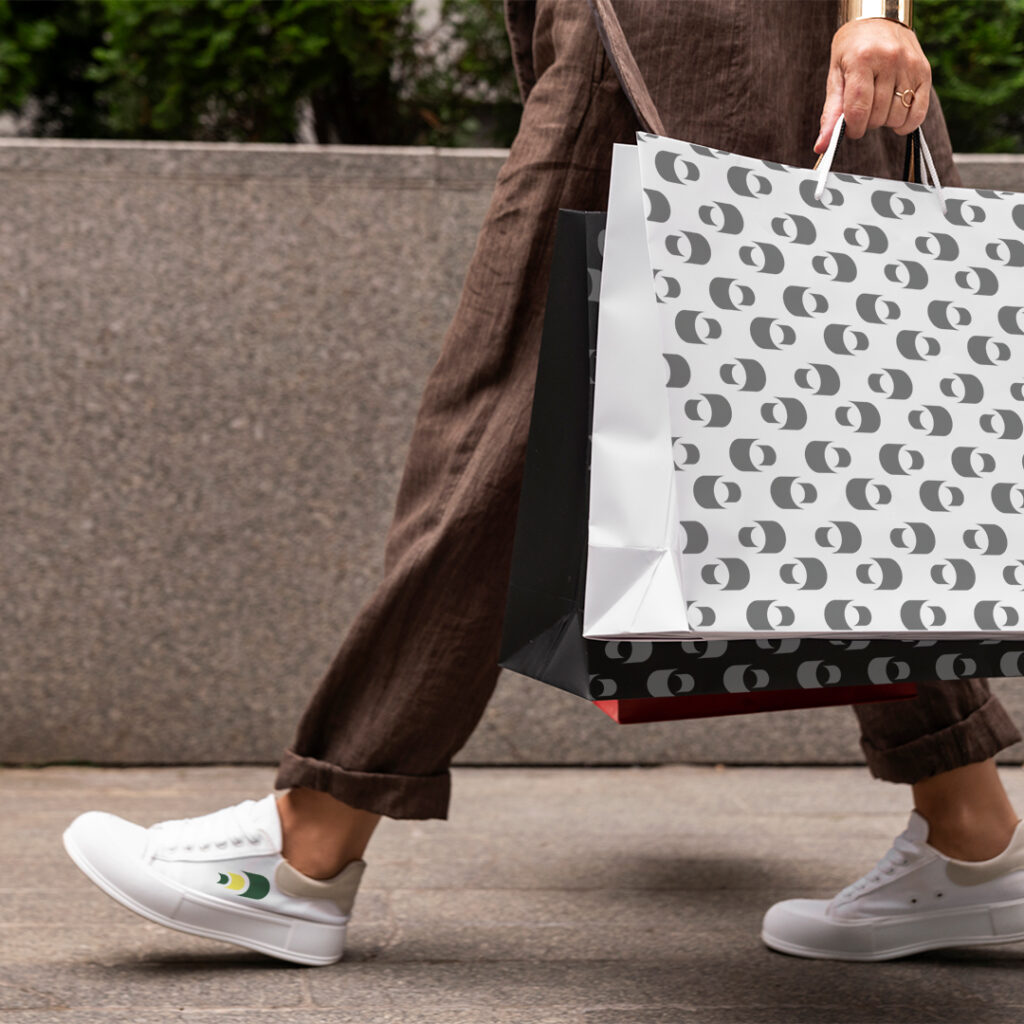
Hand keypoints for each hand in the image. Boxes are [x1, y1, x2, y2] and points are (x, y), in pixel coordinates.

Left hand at [814, 17, 931, 153]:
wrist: (878, 20)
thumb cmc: (852, 49)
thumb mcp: (836, 75)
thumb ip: (831, 112)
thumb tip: (822, 147)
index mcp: (863, 59)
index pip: (858, 109)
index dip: (853, 128)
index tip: (850, 128)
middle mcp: (890, 60)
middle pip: (877, 116)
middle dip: (866, 123)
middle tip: (863, 111)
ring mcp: (910, 65)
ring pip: (897, 117)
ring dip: (884, 122)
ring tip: (878, 106)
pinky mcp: (925, 71)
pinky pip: (919, 112)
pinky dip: (906, 124)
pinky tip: (896, 119)